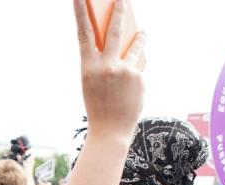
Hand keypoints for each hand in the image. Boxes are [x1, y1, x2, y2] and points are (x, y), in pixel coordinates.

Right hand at [74, 0, 145, 139]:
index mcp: (89, 67)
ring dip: (141, 38)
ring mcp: (125, 71)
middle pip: (116, 31)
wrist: (110, 132)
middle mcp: (107, 66)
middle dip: (120, 12)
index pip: (84, 34)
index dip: (80, 14)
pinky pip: (139, 68)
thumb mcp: (93, 83)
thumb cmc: (99, 107)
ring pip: (136, 47)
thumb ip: (104, 63)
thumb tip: (124, 43)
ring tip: (144, 33)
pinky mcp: (139, 78)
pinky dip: (137, 72)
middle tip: (123, 0)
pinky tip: (134, 86)